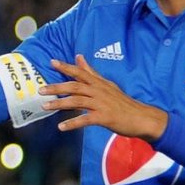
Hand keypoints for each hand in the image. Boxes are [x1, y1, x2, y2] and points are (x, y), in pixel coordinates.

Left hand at [40, 55, 167, 141]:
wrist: (143, 118)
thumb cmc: (122, 102)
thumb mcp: (107, 85)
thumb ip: (90, 72)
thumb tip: (79, 57)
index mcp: (99, 83)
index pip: (80, 72)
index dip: (66, 67)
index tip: (52, 62)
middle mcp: (99, 91)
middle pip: (75, 87)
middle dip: (56, 87)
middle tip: (40, 90)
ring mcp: (102, 104)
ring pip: (77, 101)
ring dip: (60, 104)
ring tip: (45, 106)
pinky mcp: (105, 117)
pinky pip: (86, 120)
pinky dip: (73, 123)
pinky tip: (61, 127)